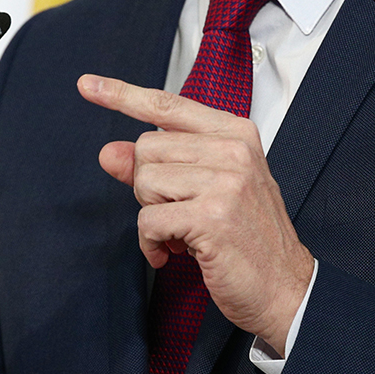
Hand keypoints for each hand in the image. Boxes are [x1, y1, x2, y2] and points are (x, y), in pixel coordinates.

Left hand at [80, 74, 313, 355]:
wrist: (286, 289)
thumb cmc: (247, 239)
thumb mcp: (206, 191)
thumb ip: (159, 166)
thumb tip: (109, 152)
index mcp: (235, 133)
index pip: (167, 105)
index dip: (122, 94)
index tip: (87, 84)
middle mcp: (233, 150)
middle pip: (147, 148)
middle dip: (150, 188)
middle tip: (181, 213)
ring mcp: (225, 181)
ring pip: (144, 181)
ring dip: (153, 215)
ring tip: (183, 233)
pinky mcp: (212, 216)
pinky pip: (148, 219)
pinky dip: (151, 243)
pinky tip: (174, 253)